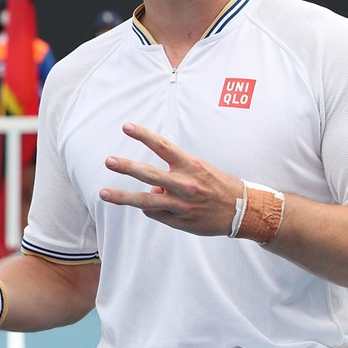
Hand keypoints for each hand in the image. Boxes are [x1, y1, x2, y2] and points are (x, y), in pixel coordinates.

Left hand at [99, 122, 242, 236]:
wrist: (244, 211)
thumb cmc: (218, 186)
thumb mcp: (199, 170)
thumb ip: (174, 173)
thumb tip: (151, 185)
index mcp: (191, 166)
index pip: (163, 146)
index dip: (144, 135)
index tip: (127, 127)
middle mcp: (185, 184)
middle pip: (150, 174)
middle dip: (127, 167)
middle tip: (109, 161)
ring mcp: (181, 204)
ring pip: (146, 200)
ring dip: (122, 197)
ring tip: (103, 193)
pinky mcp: (179, 221)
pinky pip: (154, 213)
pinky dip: (151, 208)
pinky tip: (157, 206)